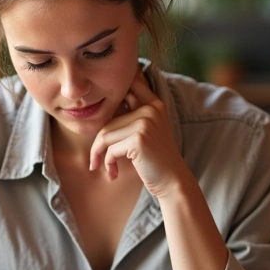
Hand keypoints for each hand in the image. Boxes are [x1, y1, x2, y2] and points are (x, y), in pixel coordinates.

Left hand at [89, 67, 188, 197]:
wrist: (173, 182)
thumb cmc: (156, 159)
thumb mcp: (148, 131)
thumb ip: (133, 114)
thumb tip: (104, 103)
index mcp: (154, 104)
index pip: (129, 87)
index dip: (113, 95)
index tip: (101, 108)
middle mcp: (151, 110)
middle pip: (108, 120)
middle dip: (99, 142)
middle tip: (96, 159)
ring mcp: (145, 123)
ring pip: (105, 135)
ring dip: (99, 154)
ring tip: (103, 167)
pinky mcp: (138, 140)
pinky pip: (110, 150)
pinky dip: (108, 164)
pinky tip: (113, 174)